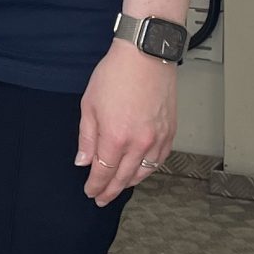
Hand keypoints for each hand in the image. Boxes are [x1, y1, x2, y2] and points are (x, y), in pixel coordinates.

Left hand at [76, 37, 178, 203]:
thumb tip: (83, 161)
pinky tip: (141, 170)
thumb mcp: (90, 105)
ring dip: (129, 182)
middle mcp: (139, 143)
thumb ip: (87, 138)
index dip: (95, 185)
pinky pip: (159, 159)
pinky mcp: (170, 131)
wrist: (145, 55)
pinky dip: (148, 169)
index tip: (90, 191)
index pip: (103, 172)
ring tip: (119, 186)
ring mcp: (157, 138)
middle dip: (110, 191)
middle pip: (123, 177)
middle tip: (102, 198)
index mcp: (115, 137)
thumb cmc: (116, 74)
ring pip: (143, 172)